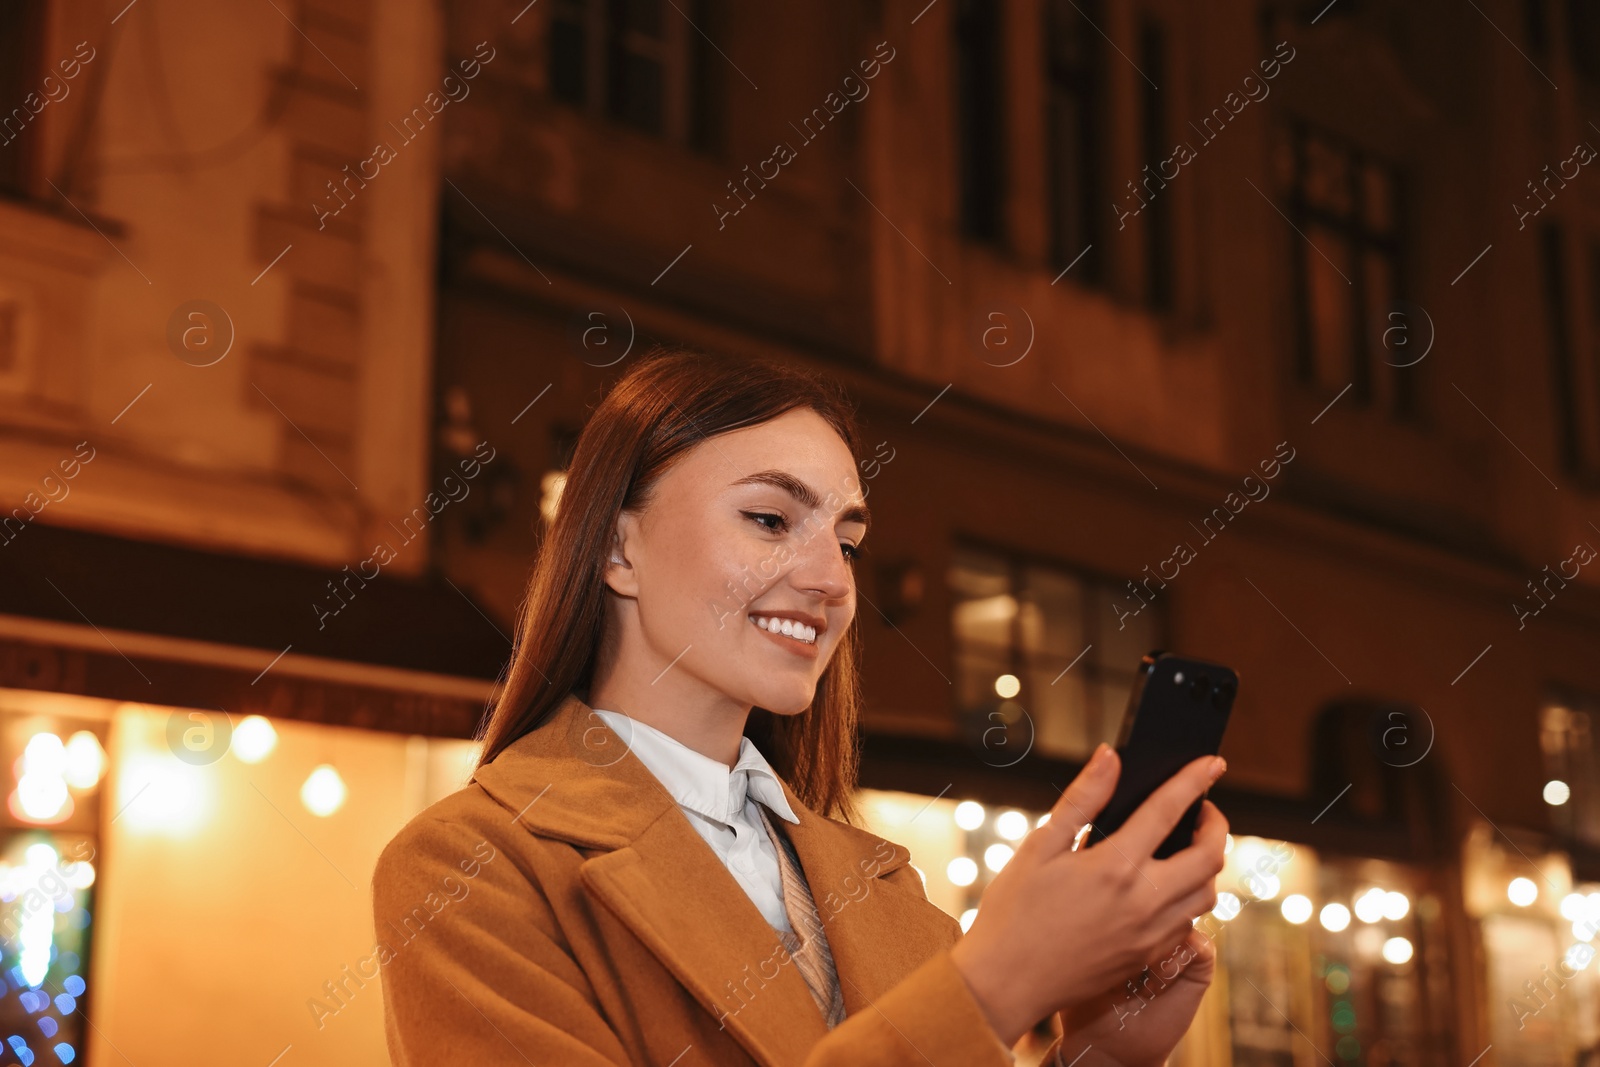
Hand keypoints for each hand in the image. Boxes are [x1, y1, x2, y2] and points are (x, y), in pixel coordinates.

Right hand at [949, 746, 1226, 1047]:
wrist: (1007, 983)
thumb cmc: (1014, 912)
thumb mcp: (1040, 846)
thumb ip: (1082, 799)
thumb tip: (1111, 757)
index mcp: (1115, 866)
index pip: (1169, 811)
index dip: (1194, 781)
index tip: (1213, 762)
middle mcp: (1144, 901)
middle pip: (1209, 857)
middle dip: (1216, 825)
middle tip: (1203, 810)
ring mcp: (1150, 935)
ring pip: (1207, 895)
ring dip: (1207, 865)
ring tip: (1186, 847)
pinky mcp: (1147, 958)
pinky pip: (1189, 923)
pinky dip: (1190, 898)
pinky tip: (1164, 888)